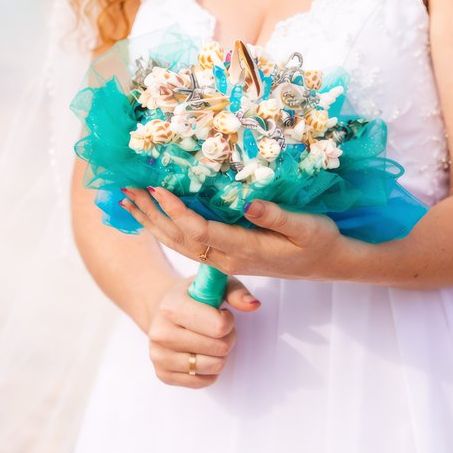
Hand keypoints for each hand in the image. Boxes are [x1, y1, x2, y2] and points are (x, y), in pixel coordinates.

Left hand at [119, 185, 350, 281]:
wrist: (328, 265)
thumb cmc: (319, 242)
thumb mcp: (306, 228)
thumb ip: (276, 217)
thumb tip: (248, 204)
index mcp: (243, 249)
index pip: (199, 231)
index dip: (175, 210)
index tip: (156, 188)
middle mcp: (227, 256)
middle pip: (177, 237)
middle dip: (150, 213)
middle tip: (125, 186)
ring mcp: (224, 258)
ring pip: (177, 242)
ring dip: (151, 221)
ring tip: (126, 199)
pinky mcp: (225, 254)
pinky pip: (187, 242)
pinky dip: (164, 227)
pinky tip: (153, 214)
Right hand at [145, 272, 259, 388]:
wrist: (162, 311)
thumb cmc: (192, 297)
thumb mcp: (213, 285)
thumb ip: (235, 291)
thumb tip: (253, 305)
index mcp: (172, 306)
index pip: (219, 326)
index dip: (229, 321)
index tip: (222, 314)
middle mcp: (160, 333)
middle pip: (220, 348)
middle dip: (228, 338)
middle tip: (218, 329)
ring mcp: (159, 356)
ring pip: (214, 366)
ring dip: (220, 354)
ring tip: (210, 340)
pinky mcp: (163, 375)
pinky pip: (204, 381)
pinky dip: (209, 370)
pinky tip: (201, 353)